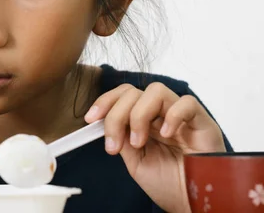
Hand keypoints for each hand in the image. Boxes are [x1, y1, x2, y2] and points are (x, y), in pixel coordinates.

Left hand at [84, 82, 225, 212]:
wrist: (194, 204)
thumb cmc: (170, 185)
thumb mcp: (135, 162)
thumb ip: (121, 139)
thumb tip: (104, 123)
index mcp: (144, 121)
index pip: (122, 96)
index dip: (104, 102)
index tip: (90, 119)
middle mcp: (161, 114)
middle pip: (132, 92)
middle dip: (117, 114)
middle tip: (116, 143)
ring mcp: (181, 116)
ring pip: (155, 91)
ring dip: (139, 114)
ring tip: (140, 142)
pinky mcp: (202, 122)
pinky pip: (187, 102)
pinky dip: (172, 115)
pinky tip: (166, 134)